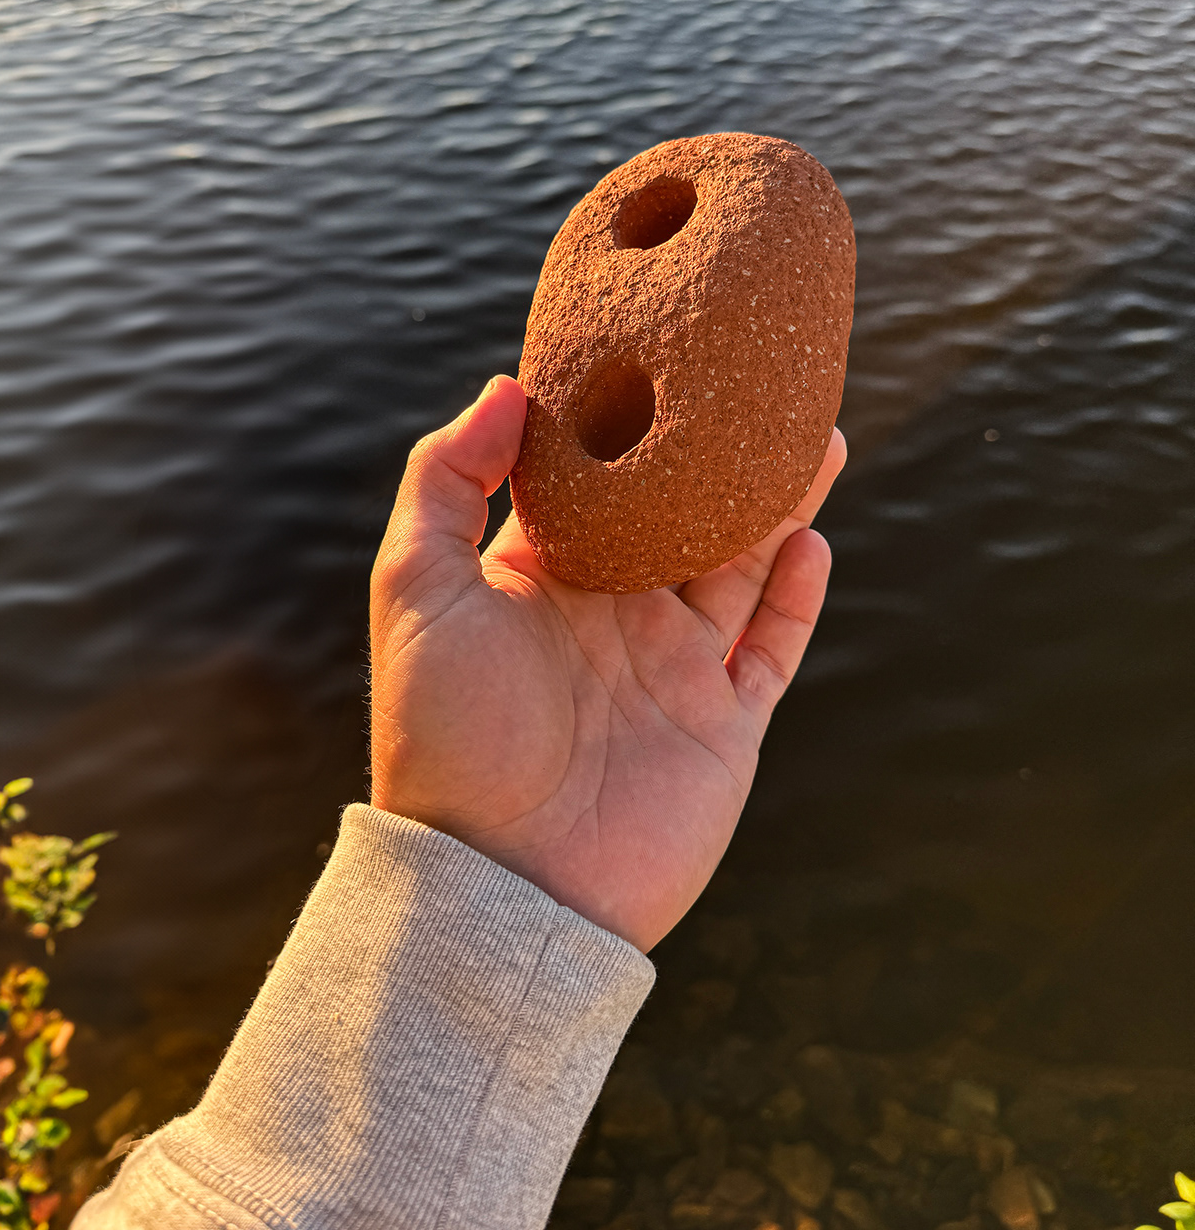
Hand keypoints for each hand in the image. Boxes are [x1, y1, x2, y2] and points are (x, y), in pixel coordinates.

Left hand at [370, 376, 845, 952]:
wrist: (501, 883)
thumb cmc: (444, 736)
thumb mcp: (414, 591)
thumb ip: (446, 482)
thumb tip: (504, 386)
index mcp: (543, 576)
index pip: (596, 478)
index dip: (626, 418)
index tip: (658, 345)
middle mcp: (613, 612)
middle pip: (685, 512)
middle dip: (722, 452)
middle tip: (762, 382)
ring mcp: (674, 667)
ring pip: (742, 564)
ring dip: (778, 502)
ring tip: (814, 433)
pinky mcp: (723, 723)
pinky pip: (772, 646)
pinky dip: (797, 593)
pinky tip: (811, 536)